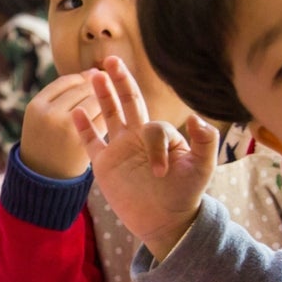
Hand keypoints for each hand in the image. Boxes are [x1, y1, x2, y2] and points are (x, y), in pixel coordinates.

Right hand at [19, 73, 98, 178]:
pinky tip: (108, 118)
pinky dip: (105, 116)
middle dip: (97, 86)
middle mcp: (49, 115)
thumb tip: (94, 71)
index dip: (82, 78)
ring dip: (104, 98)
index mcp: (36, 105)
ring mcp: (66, 129)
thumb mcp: (41, 114)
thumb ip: (63, 94)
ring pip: (93, 101)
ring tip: (106, 102)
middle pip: (82, 89)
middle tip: (106, 89)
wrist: (43, 177)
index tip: (92, 78)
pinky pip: (100, 121)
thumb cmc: (45, 141)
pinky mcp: (82, 143)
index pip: (67, 81)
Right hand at [73, 58, 218, 258]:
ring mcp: (120, 148)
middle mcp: (139, 137)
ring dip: (102, 95)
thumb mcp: (202, 167)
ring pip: (109, 114)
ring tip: (94, 75)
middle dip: (120, 80)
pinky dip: (83, 127)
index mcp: (161, 136)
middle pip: (128, 101)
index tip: (161, 172)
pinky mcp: (104, 164)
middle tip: (111, 59)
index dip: (158, 146)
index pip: (154, 125)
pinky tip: (76, 111)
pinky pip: (91, 142)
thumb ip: (204, 141)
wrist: (165, 222)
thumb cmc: (186, 194)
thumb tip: (195, 116)